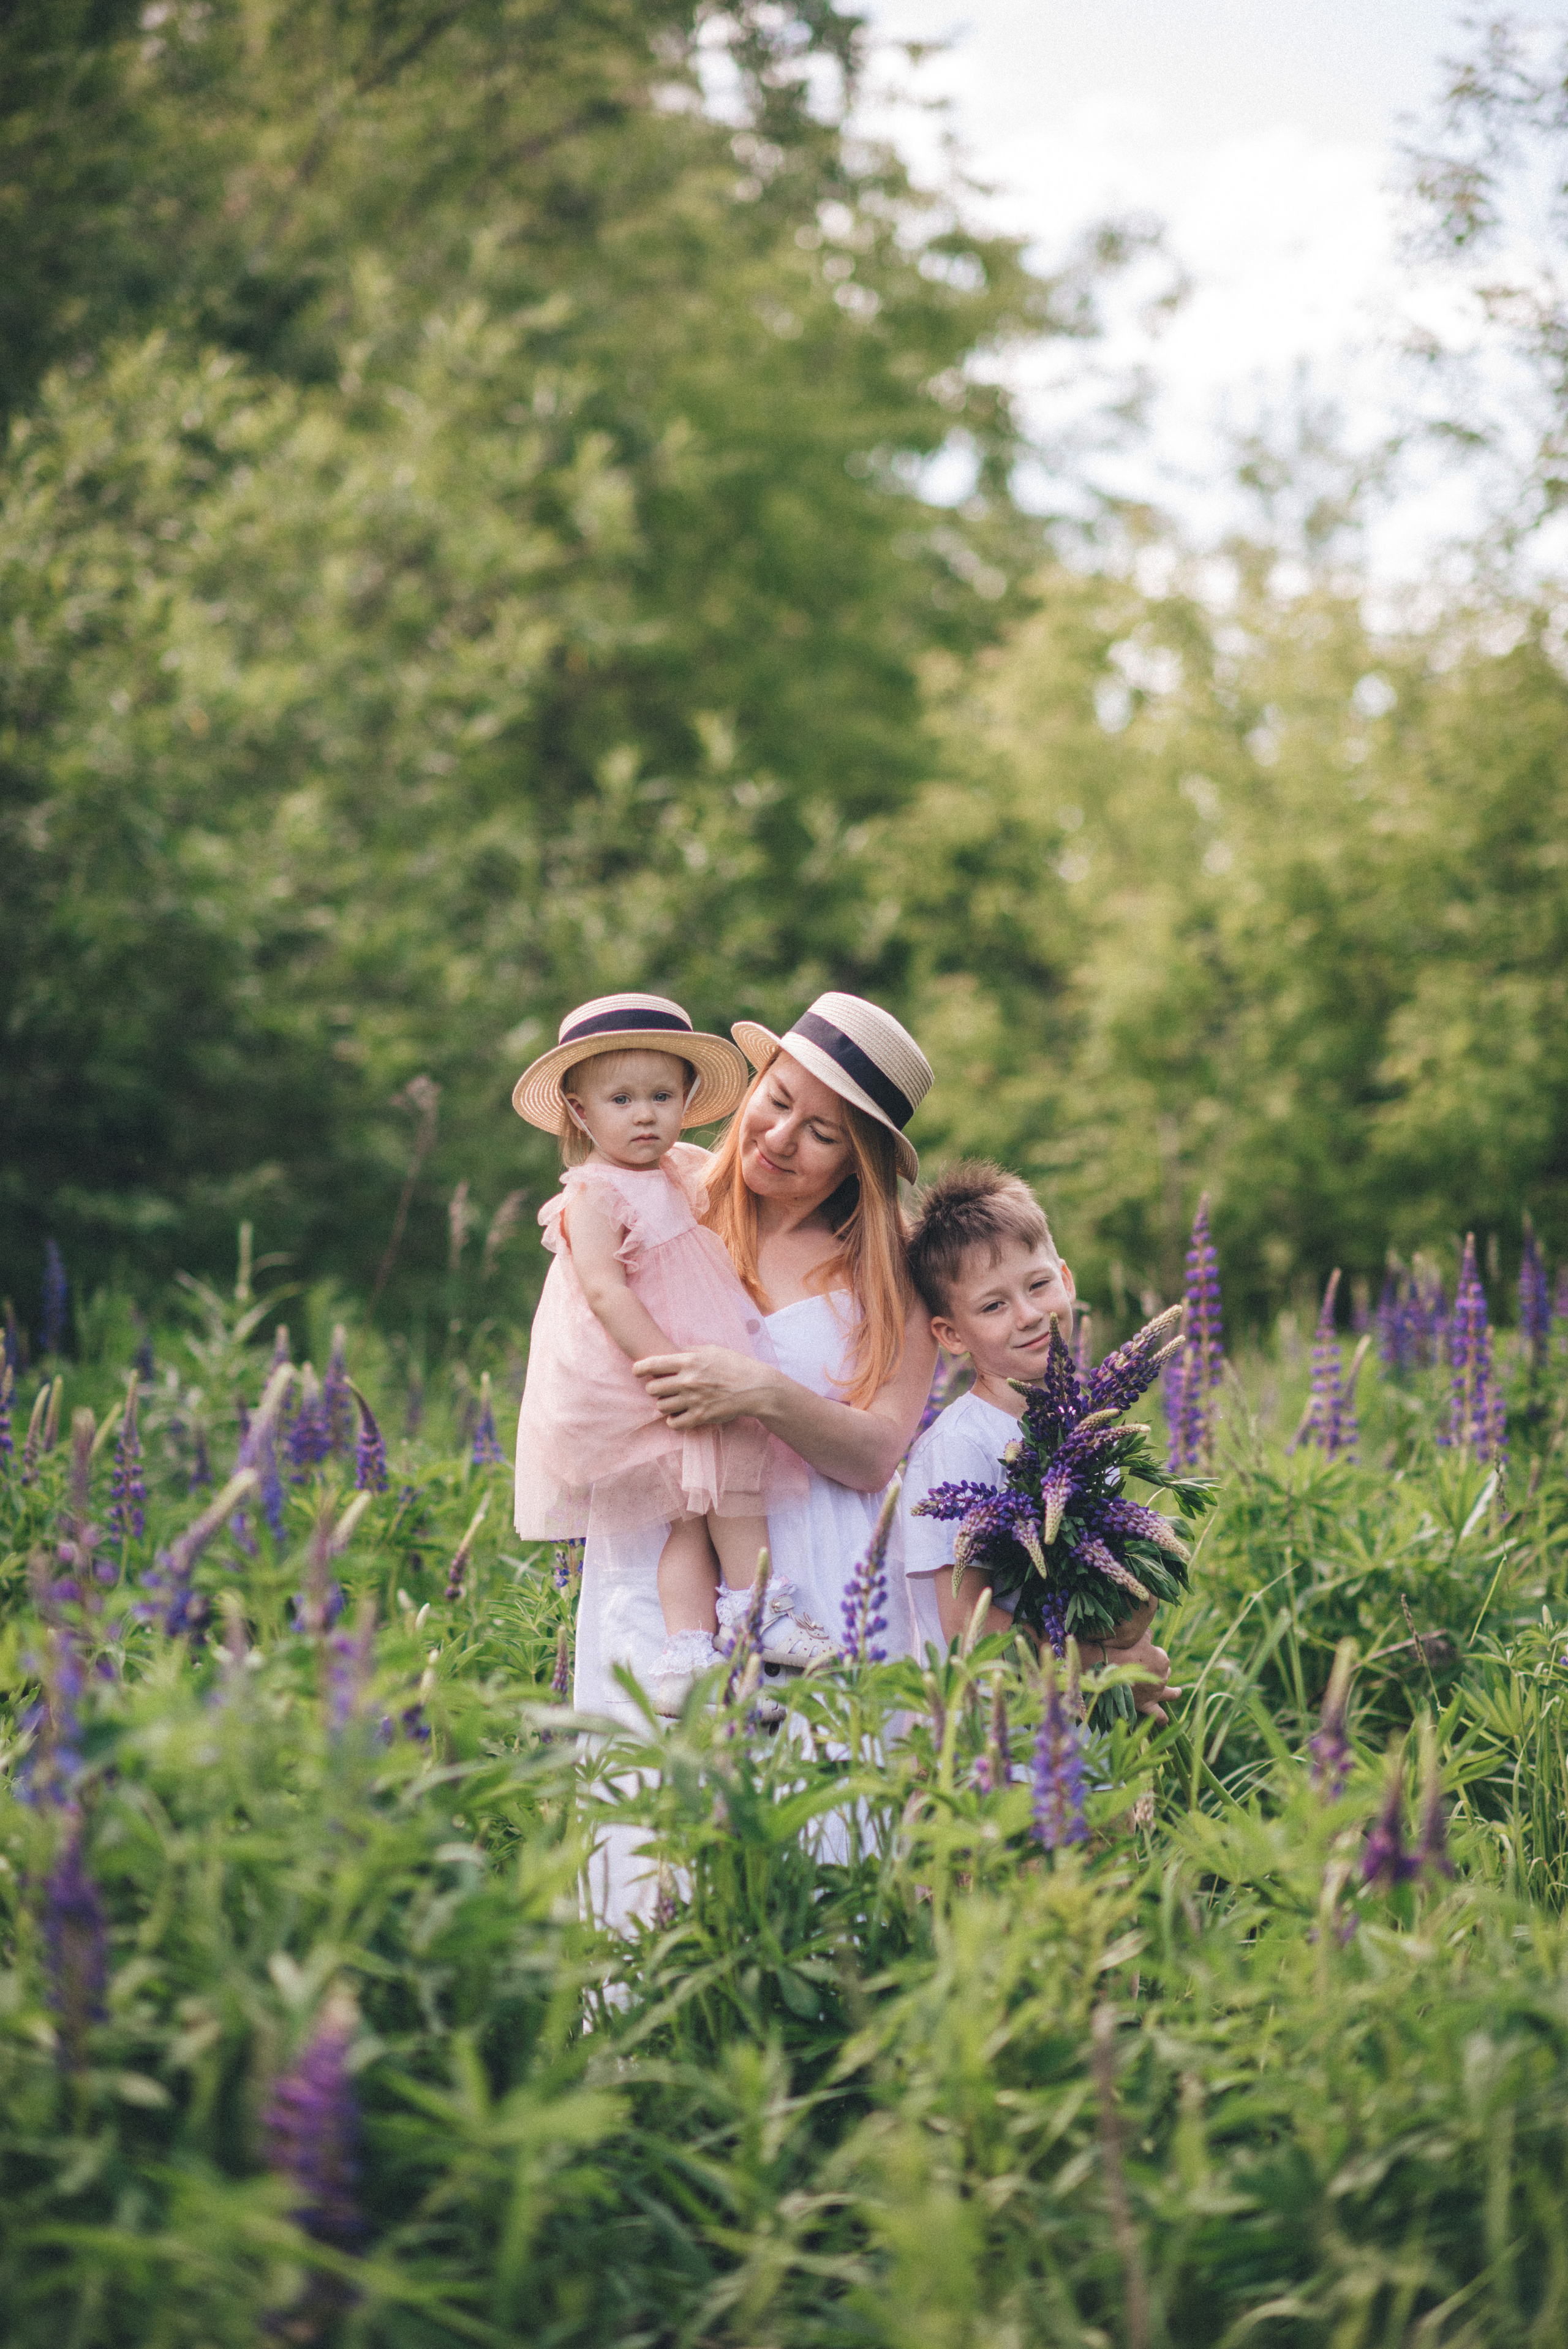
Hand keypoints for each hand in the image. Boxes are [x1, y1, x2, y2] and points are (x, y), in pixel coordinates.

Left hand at [632, 1345, 776, 1429]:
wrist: (755, 1388)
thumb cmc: (734, 1365)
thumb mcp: (711, 1350)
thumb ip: (688, 1351)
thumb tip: (669, 1352)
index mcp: (689, 1360)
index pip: (651, 1364)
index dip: (638, 1368)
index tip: (637, 1371)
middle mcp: (688, 1380)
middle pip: (652, 1388)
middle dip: (654, 1387)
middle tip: (661, 1387)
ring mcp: (693, 1400)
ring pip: (661, 1406)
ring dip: (664, 1404)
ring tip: (673, 1400)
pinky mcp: (700, 1417)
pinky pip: (673, 1423)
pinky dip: (673, 1420)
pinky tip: (679, 1414)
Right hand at [1078, 1601, 1179, 1725]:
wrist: (1103, 1669)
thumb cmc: (1119, 1650)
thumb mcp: (1135, 1637)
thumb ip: (1147, 1635)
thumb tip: (1151, 1635)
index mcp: (1163, 1659)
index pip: (1160, 1654)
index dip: (1150, 1653)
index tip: (1138, 1652)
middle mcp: (1163, 1677)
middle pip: (1165, 1671)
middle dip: (1157, 1669)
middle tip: (1142, 1666)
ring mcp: (1156, 1692)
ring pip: (1169, 1691)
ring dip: (1172, 1691)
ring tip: (1177, 1692)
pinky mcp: (1147, 1705)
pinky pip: (1159, 1714)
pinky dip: (1162, 1718)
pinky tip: (1164, 1721)